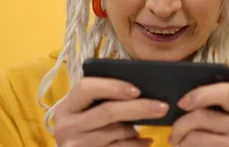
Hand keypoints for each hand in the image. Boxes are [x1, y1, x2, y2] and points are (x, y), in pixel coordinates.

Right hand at [53, 77, 169, 146]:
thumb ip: (103, 99)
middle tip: (163, 107)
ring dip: (137, 130)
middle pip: (108, 112)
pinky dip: (136, 145)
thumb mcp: (85, 111)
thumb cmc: (86, 127)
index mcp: (65, 107)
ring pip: (117, 133)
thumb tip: (139, 90)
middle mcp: (66, 127)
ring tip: (149, 125)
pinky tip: (146, 141)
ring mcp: (76, 146)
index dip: (113, 87)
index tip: (137, 90)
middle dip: (139, 107)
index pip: (86, 88)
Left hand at [168, 83, 228, 146]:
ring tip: (178, 143)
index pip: (226, 92)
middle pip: (202, 116)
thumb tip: (183, 101)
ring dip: (180, 141)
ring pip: (194, 137)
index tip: (181, 103)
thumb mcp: (227, 120)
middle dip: (180, 124)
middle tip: (173, 133)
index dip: (200, 94)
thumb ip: (213, 107)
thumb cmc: (227, 139)